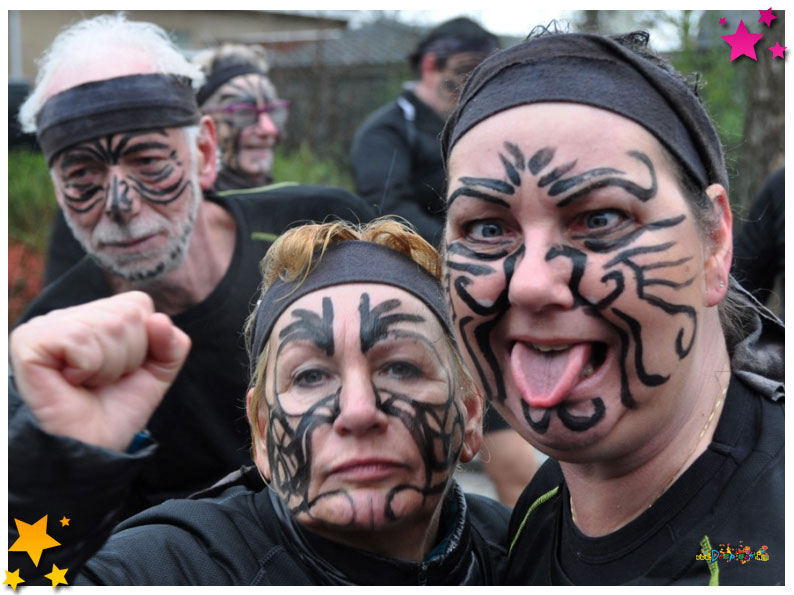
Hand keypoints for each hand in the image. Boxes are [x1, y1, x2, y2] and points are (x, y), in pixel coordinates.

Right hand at [10, 291, 190, 450]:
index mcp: (96, 314)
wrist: (93, 445)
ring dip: (109, 366)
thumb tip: (159, 319)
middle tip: (104, 380)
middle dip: (129, 356)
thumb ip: (173, 343)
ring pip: (109, 326)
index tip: (124, 370)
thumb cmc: (118, 407)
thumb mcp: (159, 372)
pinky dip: (88, 368)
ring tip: (89, 382)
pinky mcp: (29, 340)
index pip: (139, 304)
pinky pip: (81, 340)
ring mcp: (46, 324)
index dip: (144, 343)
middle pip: (128, 314)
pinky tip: (71, 381)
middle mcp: (69, 314)